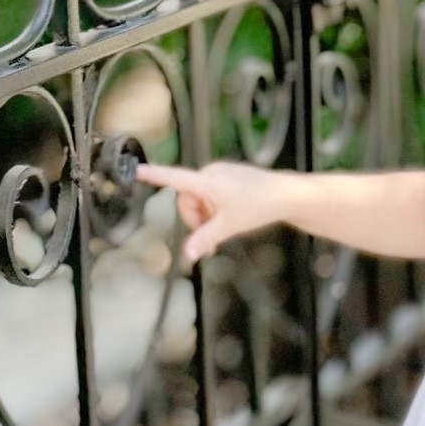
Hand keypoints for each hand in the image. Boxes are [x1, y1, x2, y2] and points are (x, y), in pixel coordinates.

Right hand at [135, 159, 287, 266]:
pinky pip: (211, 194)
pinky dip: (214, 208)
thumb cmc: (260, 205)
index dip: (154, 176)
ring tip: (226, 224)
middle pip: (187, 199)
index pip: (174, 178)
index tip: (136, 170)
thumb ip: (205, 239)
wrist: (287, 195)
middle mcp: (211, 173)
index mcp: (207, 181)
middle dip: (195, 217)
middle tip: (212, 233)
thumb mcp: (230, 226)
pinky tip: (231, 215)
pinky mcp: (228, 177)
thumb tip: (187, 254)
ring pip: (199, 198)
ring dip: (206, 214)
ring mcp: (220, 174)